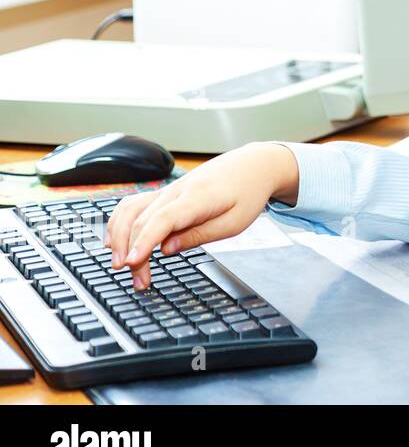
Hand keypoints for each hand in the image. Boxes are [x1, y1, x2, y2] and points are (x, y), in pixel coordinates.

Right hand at [105, 142, 298, 289]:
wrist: (253, 165)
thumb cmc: (247, 193)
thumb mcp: (234, 223)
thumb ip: (199, 236)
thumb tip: (165, 249)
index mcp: (198, 198)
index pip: (162, 220)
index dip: (144, 242)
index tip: (132, 263)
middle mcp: (176, 191)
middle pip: (143, 221)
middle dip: (133, 253)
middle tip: (139, 281)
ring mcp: (168, 190)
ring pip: (130, 210)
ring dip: (119, 237)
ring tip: (120, 265)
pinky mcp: (165, 192)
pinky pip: (133, 204)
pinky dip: (119, 222)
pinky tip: (116, 240)